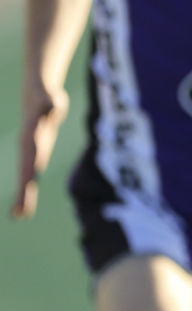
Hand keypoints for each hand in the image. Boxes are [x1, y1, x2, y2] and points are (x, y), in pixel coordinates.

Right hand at [14, 82, 67, 219]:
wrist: (39, 96)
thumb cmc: (46, 96)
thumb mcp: (50, 97)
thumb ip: (49, 101)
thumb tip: (53, 104)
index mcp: (30, 139)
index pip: (30, 159)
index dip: (28, 175)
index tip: (26, 190)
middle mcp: (28, 148)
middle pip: (26, 172)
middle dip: (24, 192)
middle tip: (19, 214)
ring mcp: (31, 153)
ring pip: (27, 177)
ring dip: (23, 195)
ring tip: (19, 215)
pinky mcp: (36, 154)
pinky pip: (32, 174)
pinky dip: (28, 189)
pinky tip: (24, 206)